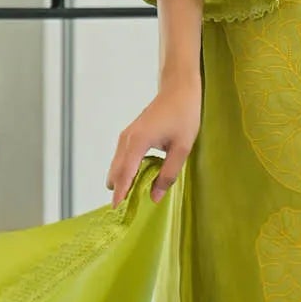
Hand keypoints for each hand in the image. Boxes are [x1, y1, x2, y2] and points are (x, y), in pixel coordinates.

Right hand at [107, 75, 201, 206]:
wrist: (178, 89)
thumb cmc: (184, 115)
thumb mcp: (182, 148)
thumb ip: (168, 174)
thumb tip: (154, 197)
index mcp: (139, 141)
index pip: (125, 173)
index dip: (120, 193)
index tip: (116, 210)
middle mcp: (127, 139)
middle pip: (116, 171)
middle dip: (118, 190)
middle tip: (125, 212)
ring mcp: (126, 136)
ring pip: (117, 165)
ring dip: (121, 181)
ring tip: (130, 201)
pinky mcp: (130, 135)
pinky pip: (122, 158)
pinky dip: (125, 171)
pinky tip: (135, 182)